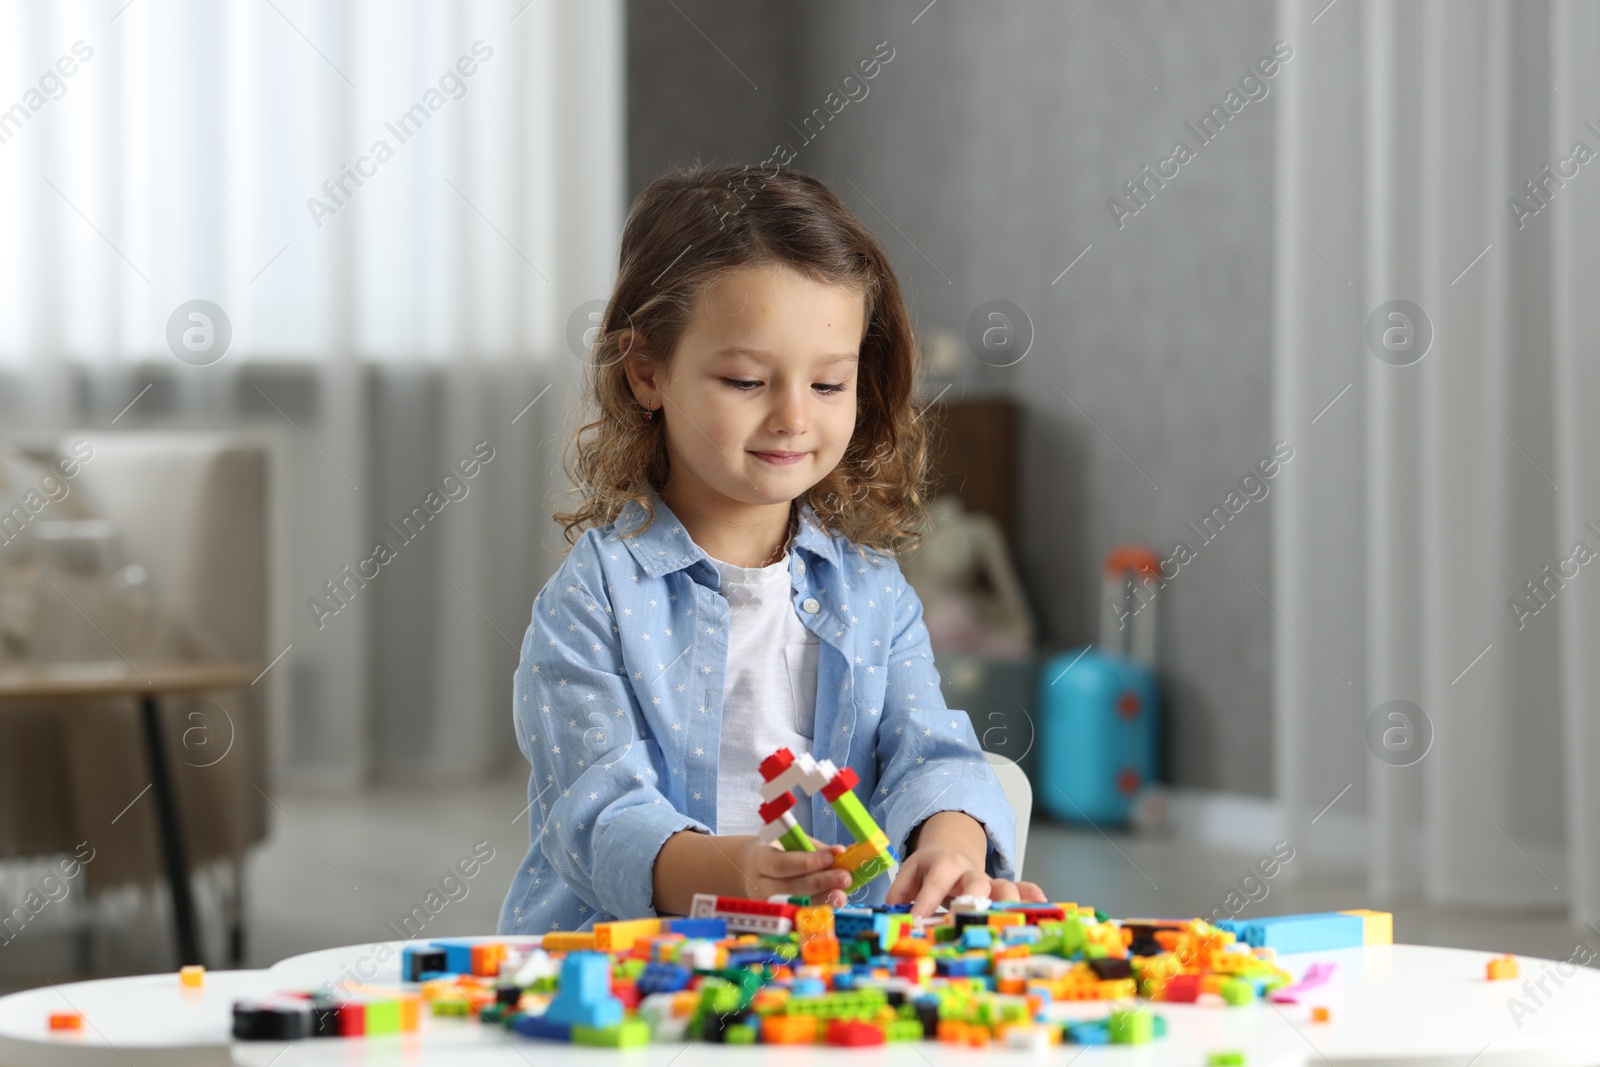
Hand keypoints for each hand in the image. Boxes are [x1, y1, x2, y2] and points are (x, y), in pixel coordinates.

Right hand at [735, 836, 851, 907]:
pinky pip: (800, 915)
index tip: (832, 857)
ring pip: (796, 905)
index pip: (782, 864)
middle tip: (844, 877)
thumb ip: (814, 849)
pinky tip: (833, 904)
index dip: (808, 862)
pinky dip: (818, 909)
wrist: (752, 868)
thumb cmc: (778, 852)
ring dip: (822, 900)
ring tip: (842, 895)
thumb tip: (839, 853)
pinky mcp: (777, 916)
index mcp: (760, 859)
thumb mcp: (790, 843)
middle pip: (790, 887)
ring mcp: (768, 904)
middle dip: (820, 882)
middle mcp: (761, 885)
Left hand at [884, 842, 1047, 918]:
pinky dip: (1032, 896)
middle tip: (971, 915)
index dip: (928, 900)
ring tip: (1013, 917)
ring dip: (1009, 901)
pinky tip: (1043, 906)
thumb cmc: (929, 869)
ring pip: (1004, 886)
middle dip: (975, 897)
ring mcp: (989, 879)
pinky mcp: (1002, 889)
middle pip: (976, 880)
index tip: (919, 922)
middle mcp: (970, 870)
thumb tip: (894, 918)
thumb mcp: (908, 874)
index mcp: (943, 863)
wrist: (951, 851)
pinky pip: (1022, 888)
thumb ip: (899, 894)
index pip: (936, 881)